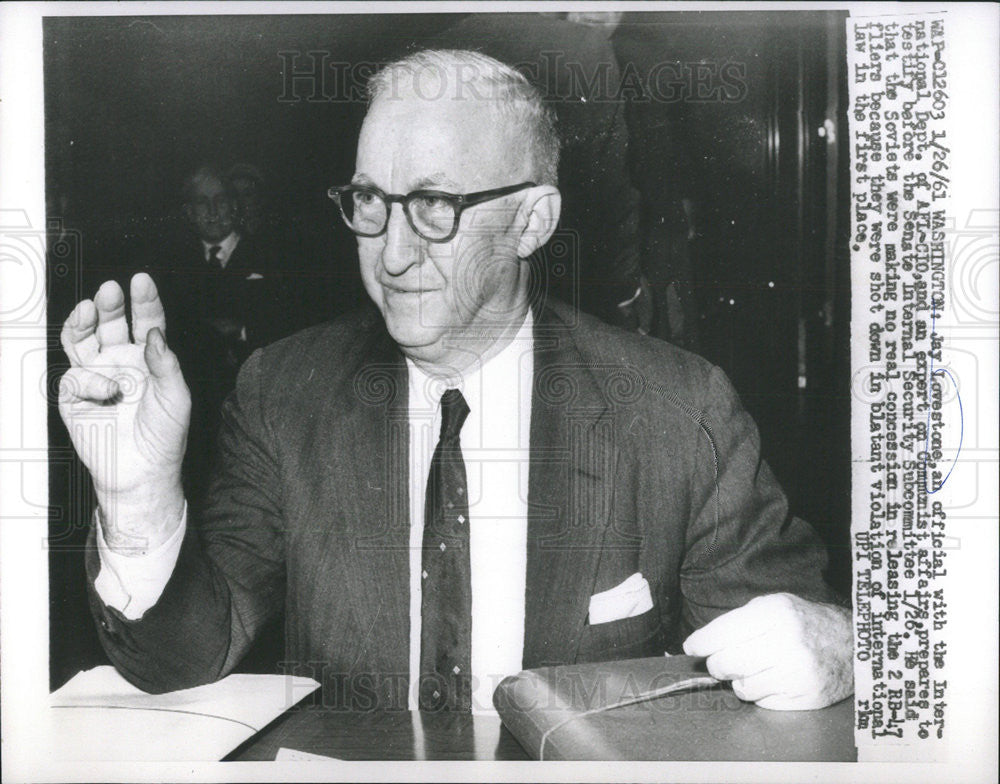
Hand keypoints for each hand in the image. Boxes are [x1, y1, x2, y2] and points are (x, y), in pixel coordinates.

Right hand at [59, 273, 189, 552]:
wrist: (143, 471)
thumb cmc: (164, 436)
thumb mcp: (177, 396)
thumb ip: (166, 363)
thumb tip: (154, 333)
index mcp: (148, 359)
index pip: (146, 323)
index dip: (144, 302)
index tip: (142, 281)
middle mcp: (121, 362)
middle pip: (111, 325)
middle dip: (109, 305)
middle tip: (110, 290)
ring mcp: (97, 377)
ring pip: (82, 341)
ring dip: (83, 323)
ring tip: (88, 309)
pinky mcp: (76, 397)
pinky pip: (75, 377)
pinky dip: (90, 379)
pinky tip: (107, 390)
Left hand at [683, 593, 853, 709]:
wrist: (852, 644)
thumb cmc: (803, 623)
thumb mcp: (773, 607)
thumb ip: (738, 622)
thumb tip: (700, 645)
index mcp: (774, 613)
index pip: (721, 634)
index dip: (700, 644)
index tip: (692, 648)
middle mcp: (786, 642)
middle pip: (725, 664)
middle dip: (717, 664)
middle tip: (722, 662)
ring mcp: (797, 672)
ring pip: (742, 687)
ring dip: (741, 680)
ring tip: (757, 668)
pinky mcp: (805, 697)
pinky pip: (762, 702)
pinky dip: (761, 693)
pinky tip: (775, 680)